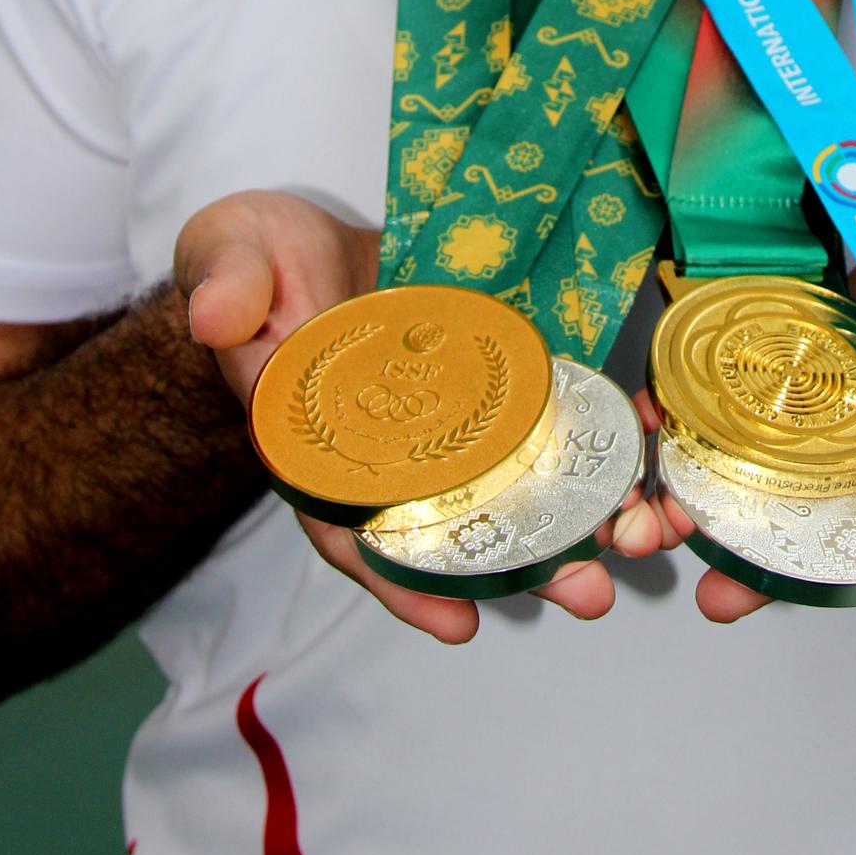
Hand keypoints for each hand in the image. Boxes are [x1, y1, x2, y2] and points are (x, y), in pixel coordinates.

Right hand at [173, 190, 668, 642]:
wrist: (294, 231)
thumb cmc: (249, 259)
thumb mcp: (227, 258)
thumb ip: (227, 289)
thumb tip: (217, 316)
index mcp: (316, 446)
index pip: (354, 530)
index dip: (401, 581)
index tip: (457, 623)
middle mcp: (387, 447)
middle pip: (452, 523)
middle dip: (521, 564)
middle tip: (590, 592)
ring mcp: (441, 410)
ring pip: (509, 476)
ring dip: (573, 511)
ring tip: (637, 539)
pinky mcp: (484, 363)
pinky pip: (539, 404)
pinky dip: (587, 428)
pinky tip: (639, 437)